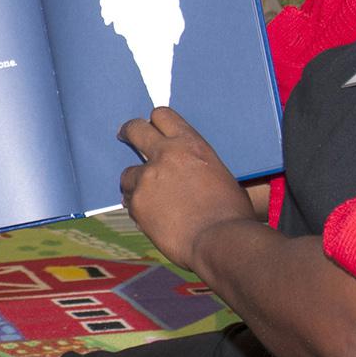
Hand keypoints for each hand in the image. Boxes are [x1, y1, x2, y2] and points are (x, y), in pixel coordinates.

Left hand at [117, 106, 259, 270]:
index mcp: (190, 145)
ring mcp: (147, 178)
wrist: (220, 240)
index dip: (154, 121)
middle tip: (125, 136)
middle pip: (135, 130)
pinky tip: (152, 218)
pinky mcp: (136, 202)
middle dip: (129, 132)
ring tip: (149, 199)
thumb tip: (182, 172)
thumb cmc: (230, 212)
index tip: (149, 127)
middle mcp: (165, 155)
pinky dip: (137, 207)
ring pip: (127, 174)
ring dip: (135, 183)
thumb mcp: (218, 175)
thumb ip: (194, 165)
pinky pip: (129, 201)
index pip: (163, 116)